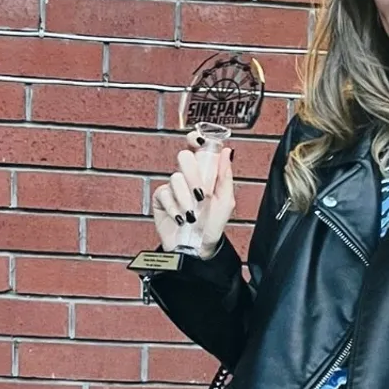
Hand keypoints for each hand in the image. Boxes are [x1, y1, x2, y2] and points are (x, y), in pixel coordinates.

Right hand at [151, 131, 235, 257]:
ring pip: (176, 177)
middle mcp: (188, 176)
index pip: (198, 149)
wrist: (198, 248)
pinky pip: (164, 193)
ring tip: (192, 214)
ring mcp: (173, 187)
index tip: (198, 140)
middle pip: (184, 157)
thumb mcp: (225, 201)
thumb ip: (225, 176)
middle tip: (201, 194)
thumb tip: (227, 151)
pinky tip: (181, 218)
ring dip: (186, 197)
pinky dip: (174, 207)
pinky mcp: (161, 199)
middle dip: (194, 175)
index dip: (196, 139)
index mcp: (205, 173)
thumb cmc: (213, 225)